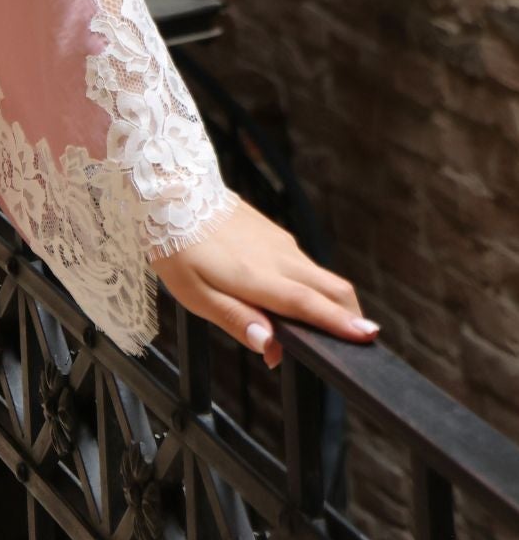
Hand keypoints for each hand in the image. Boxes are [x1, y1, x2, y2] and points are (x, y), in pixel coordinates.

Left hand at [149, 195, 380, 368]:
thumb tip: (270, 347)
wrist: (172, 192)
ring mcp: (279, 242)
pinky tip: (295, 298)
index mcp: (260, 277)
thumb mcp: (195, 294)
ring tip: (329, 328)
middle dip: (351, 314)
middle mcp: (278, 258)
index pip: (309, 305)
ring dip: (332, 300)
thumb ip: (236, 321)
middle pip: (331, 287)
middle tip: (360, 340)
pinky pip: (303, 263)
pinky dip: (312, 285)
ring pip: (320, 274)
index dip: (340, 323)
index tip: (368, 336)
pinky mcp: (273, 233)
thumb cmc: (179, 248)